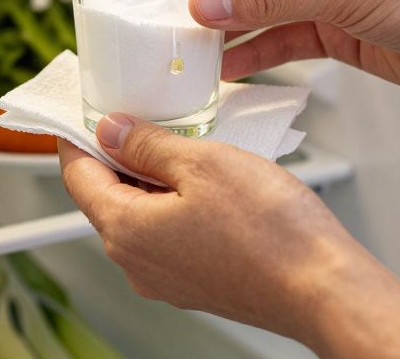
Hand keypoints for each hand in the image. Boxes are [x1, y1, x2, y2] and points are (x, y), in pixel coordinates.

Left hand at [59, 115, 399, 356]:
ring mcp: (167, 278)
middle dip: (119, 154)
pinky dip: (177, 203)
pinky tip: (210, 181)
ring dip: (153, 178)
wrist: (323, 287)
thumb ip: (146, 144)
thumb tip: (111, 131)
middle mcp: (137, 263)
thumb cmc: (271, 232)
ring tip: (187, 144)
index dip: (77, 136)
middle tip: (143, 116)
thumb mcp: (201, 162)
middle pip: (106, 196)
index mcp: (125, 231)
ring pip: (140, 215)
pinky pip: (170, 235)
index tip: (86, 111)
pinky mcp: (197, 283)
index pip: (76, 176)